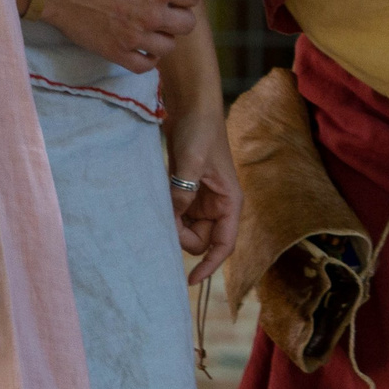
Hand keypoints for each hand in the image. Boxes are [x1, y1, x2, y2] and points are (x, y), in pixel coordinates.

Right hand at [41, 0, 201, 72]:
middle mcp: (153, 14)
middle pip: (188, 25)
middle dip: (181, 16)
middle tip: (167, 11)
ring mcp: (136, 37)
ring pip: (169, 47)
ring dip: (164, 37)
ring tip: (152, 29)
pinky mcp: (117, 52)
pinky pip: (145, 66)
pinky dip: (149, 59)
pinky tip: (144, 49)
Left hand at [164, 100, 240, 283]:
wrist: (191, 105)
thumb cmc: (200, 130)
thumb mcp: (191, 160)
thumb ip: (183, 192)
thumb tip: (172, 219)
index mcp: (229, 202)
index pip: (224, 245)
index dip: (209, 267)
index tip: (189, 282)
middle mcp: (218, 205)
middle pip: (200, 240)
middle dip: (181, 236)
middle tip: (164, 218)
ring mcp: (202, 199)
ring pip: (186, 229)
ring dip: (172, 224)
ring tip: (161, 202)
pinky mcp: (187, 191)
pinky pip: (177, 215)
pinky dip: (167, 214)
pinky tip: (158, 201)